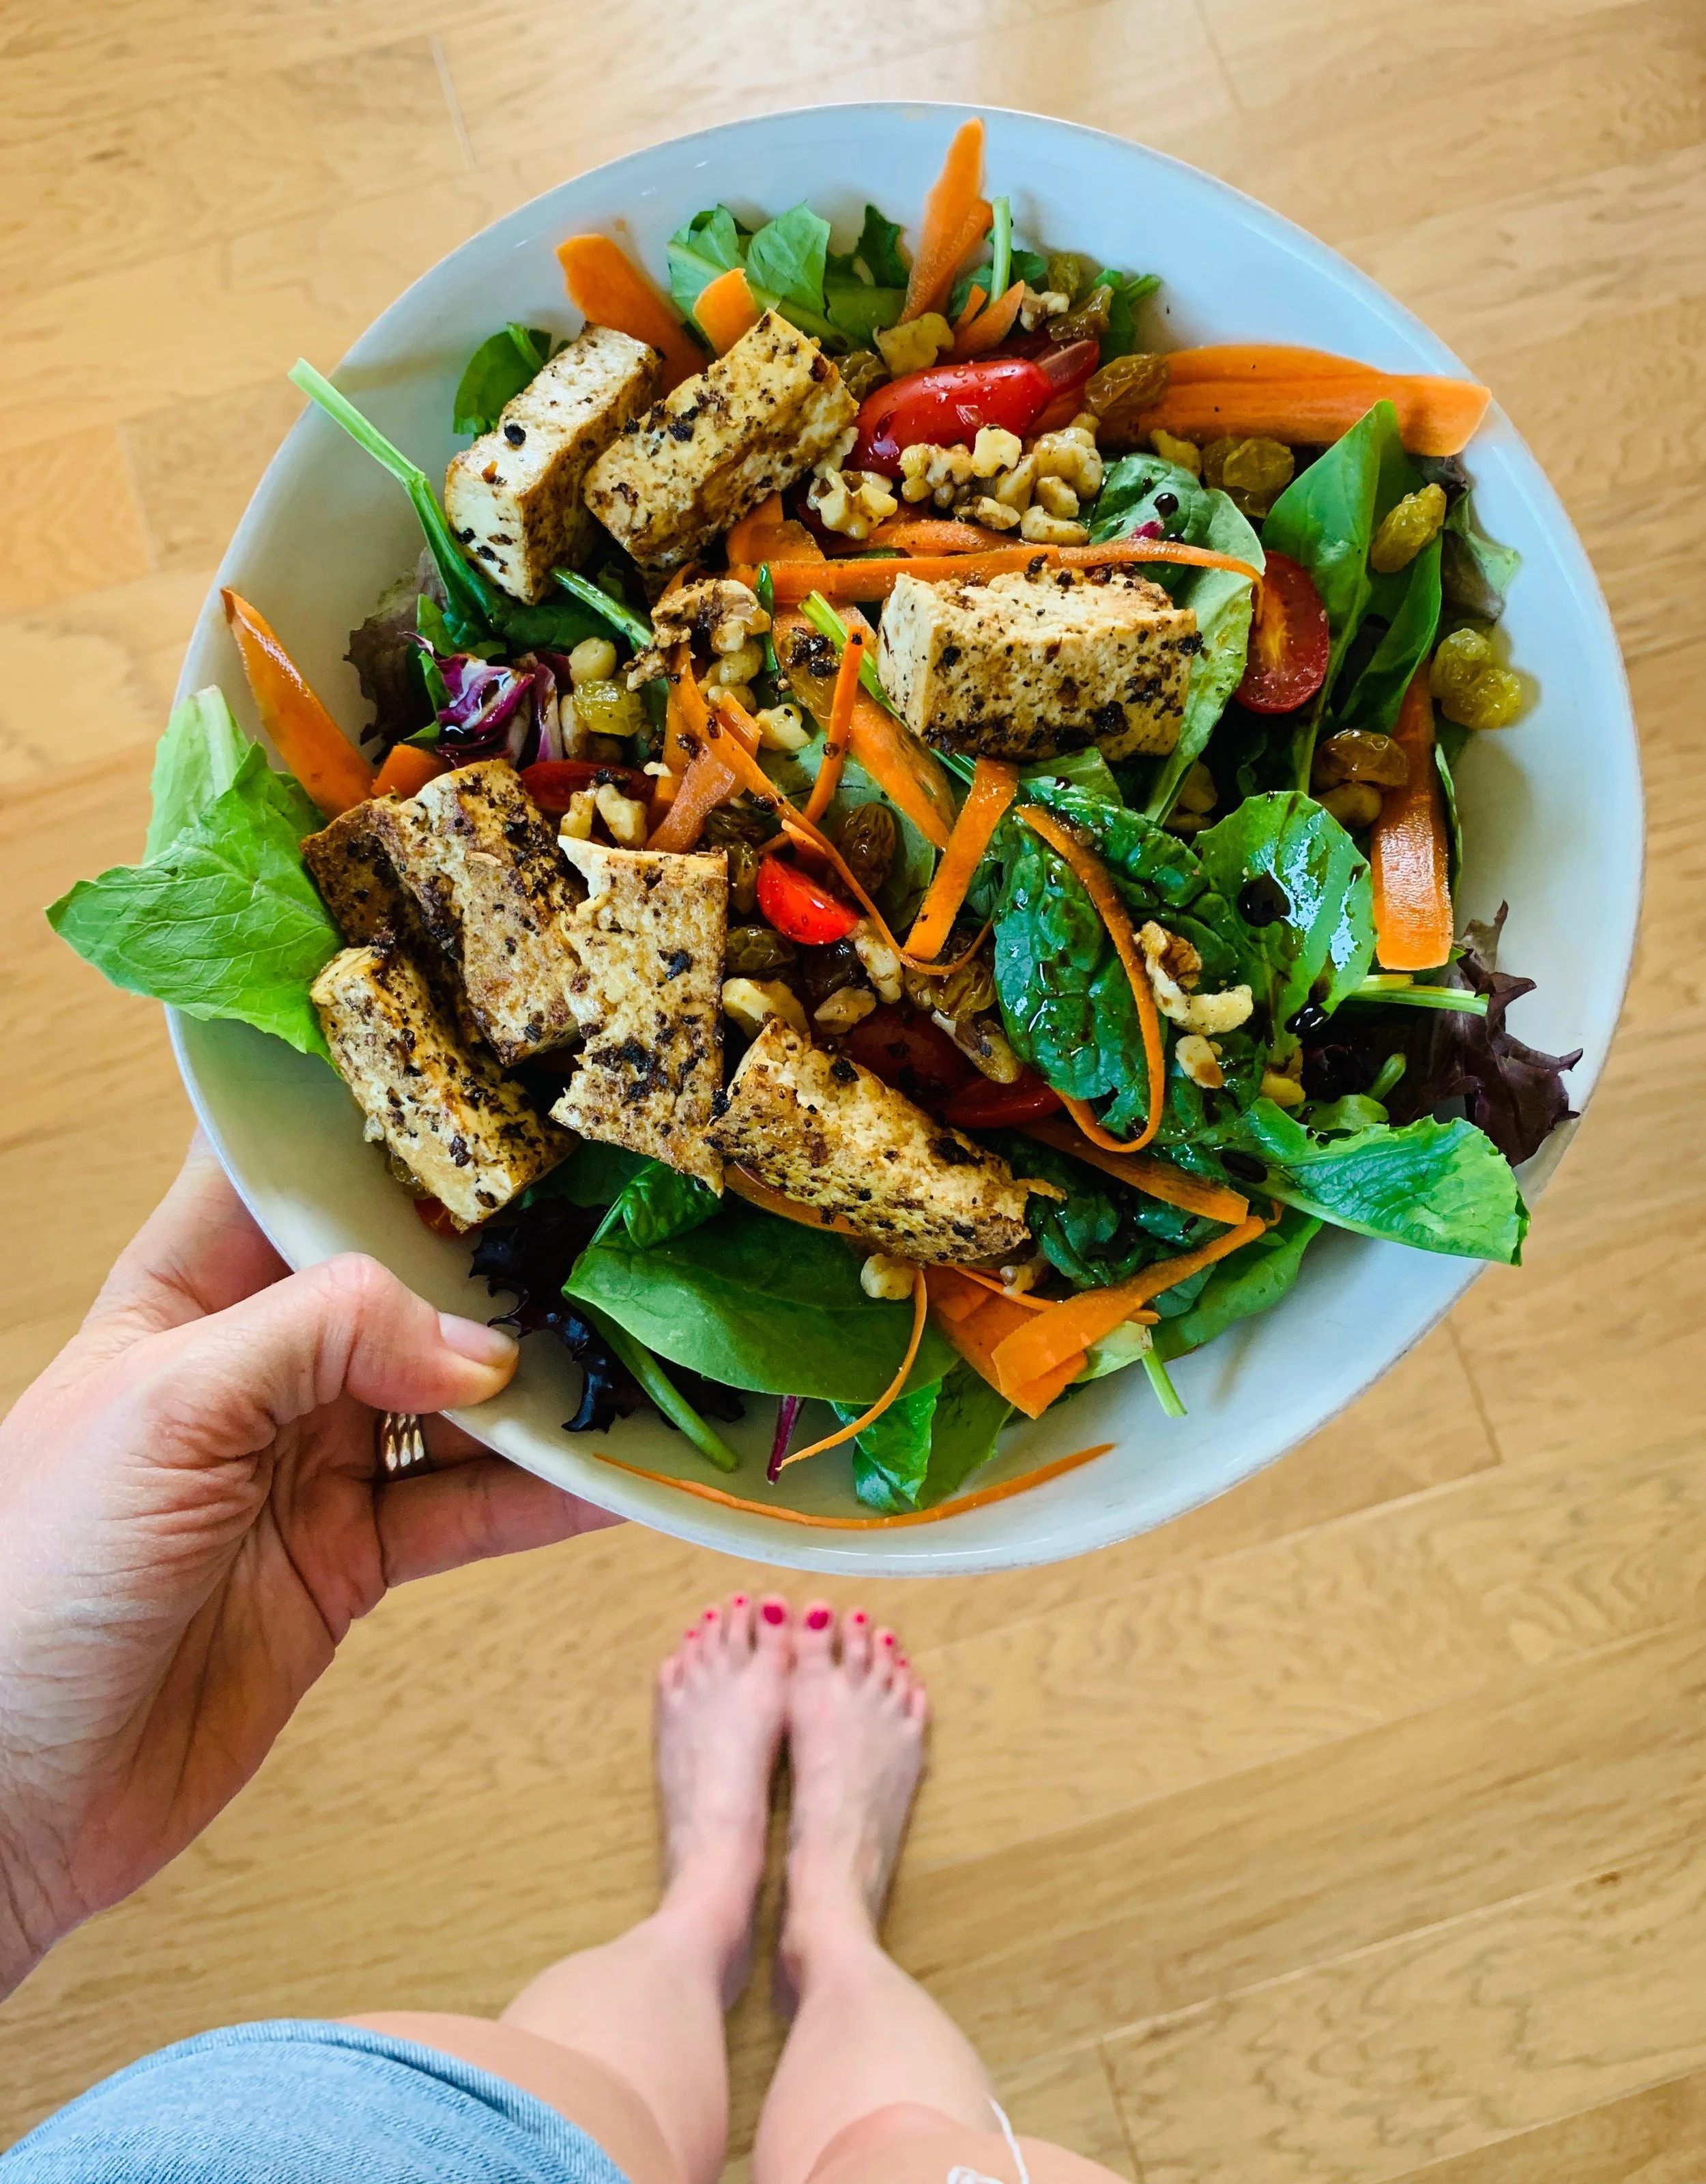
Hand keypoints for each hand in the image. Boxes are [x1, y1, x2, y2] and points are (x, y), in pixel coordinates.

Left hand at [0, 1137, 617, 1996]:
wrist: (5, 1796)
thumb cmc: (33, 1575)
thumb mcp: (170, 1409)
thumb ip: (324, 1336)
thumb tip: (479, 1347)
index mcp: (186, 1290)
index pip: (286, 1170)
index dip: (379, 1121)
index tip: (492, 1082)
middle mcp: (259, 1363)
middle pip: (401, 1282)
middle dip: (498, 1257)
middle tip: (613, 1225)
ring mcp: (310, 1463)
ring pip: (454, 1398)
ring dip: (540, 1383)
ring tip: (642, 1352)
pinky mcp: (350, 1561)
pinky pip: (467, 1509)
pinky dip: (543, 1496)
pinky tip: (613, 1475)